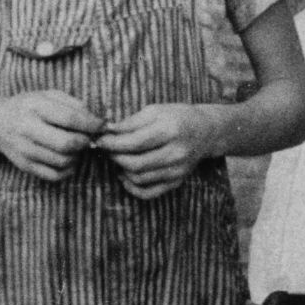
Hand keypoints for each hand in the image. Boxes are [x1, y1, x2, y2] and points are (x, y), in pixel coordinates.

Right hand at [0, 90, 104, 181]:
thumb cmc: (29, 106)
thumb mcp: (48, 95)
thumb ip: (73, 104)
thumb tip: (97, 122)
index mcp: (35, 106)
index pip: (69, 118)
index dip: (91, 124)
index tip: (101, 125)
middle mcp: (27, 128)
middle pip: (67, 143)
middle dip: (85, 142)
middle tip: (87, 138)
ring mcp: (25, 150)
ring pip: (63, 161)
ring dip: (78, 155)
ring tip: (76, 146)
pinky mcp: (26, 165)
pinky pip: (55, 175)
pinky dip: (68, 170)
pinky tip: (68, 159)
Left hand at [96, 103, 227, 199]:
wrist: (206, 131)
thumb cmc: (177, 116)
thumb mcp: (155, 111)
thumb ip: (130, 122)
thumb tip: (106, 131)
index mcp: (170, 131)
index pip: (134, 143)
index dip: (112, 143)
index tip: (99, 139)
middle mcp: (176, 153)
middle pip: (135, 164)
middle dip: (114, 156)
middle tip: (107, 148)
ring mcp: (177, 171)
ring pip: (139, 179)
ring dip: (121, 169)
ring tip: (117, 157)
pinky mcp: (176, 182)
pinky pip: (148, 193)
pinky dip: (131, 187)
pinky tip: (125, 175)